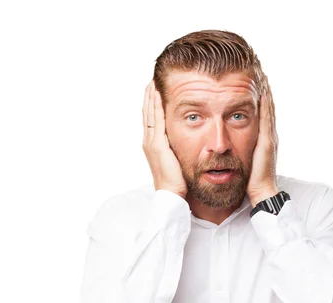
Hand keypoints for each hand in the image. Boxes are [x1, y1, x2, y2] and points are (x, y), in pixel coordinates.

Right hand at [142, 80, 187, 198]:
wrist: (171, 194)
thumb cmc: (177, 182)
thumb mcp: (177, 160)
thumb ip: (177, 148)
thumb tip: (186, 140)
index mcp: (153, 144)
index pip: (151, 119)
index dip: (152, 103)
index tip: (155, 89)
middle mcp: (149, 141)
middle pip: (147, 112)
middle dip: (149, 95)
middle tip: (152, 79)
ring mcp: (151, 142)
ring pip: (149, 113)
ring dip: (151, 96)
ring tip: (153, 80)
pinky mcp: (157, 144)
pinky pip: (155, 119)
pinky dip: (155, 105)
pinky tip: (157, 93)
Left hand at [246, 75, 278, 206]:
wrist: (260, 193)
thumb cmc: (249, 182)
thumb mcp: (242, 161)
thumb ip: (238, 150)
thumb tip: (225, 145)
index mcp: (261, 140)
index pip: (260, 114)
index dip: (258, 98)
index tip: (252, 82)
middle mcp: (268, 136)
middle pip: (267, 107)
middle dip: (264, 89)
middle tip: (259, 70)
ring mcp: (269, 138)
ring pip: (268, 109)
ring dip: (266, 91)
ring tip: (261, 74)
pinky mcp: (267, 142)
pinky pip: (267, 119)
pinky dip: (266, 104)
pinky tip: (263, 91)